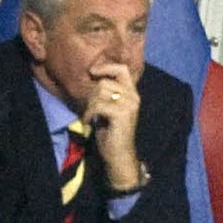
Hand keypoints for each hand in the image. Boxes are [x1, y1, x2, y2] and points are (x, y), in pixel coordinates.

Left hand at [83, 61, 140, 188]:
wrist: (119, 155)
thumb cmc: (112, 133)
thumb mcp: (110, 109)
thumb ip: (107, 94)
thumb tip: (94, 78)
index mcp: (132, 94)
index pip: (122, 69)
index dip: (106, 67)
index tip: (92, 72)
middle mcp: (134, 97)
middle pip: (105, 82)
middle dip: (91, 94)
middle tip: (89, 109)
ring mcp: (129, 105)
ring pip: (100, 92)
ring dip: (89, 105)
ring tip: (89, 116)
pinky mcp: (122, 114)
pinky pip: (98, 105)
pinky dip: (88, 113)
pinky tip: (88, 122)